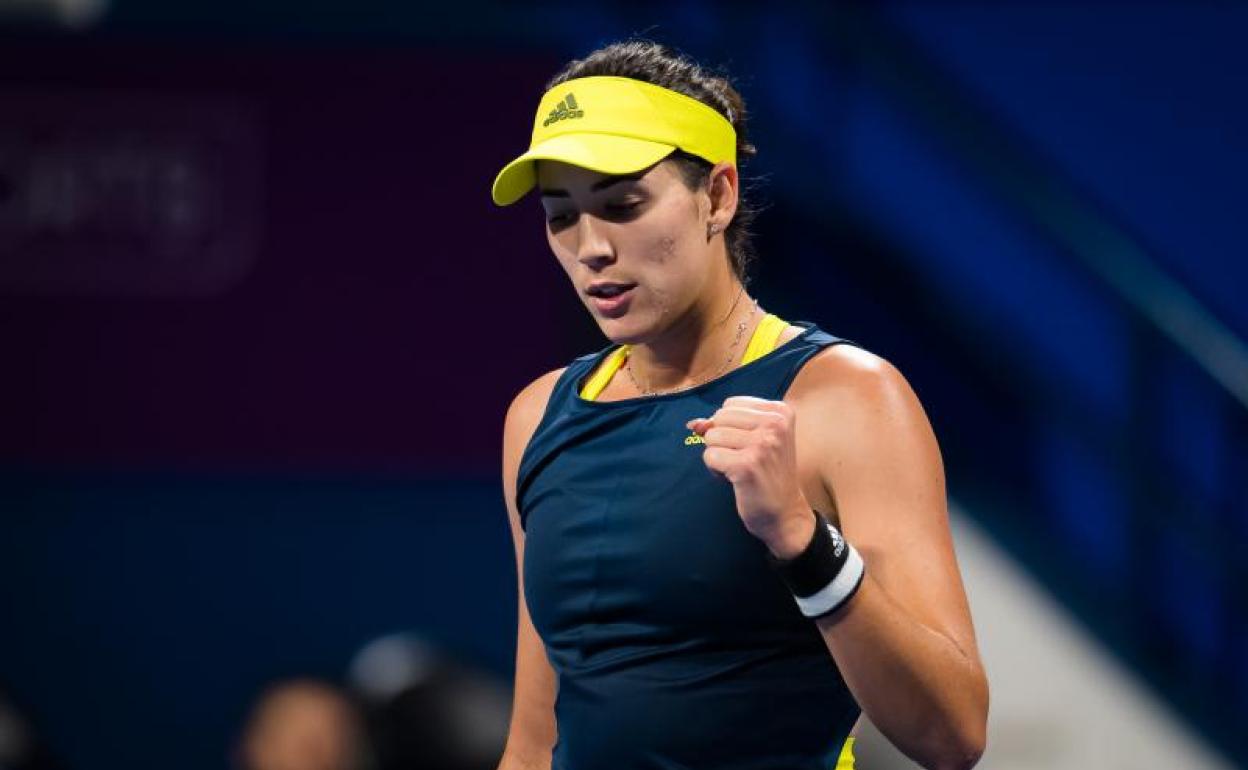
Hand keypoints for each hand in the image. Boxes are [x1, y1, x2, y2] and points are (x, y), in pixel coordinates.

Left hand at [687, 395, 815, 557]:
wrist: (785, 513)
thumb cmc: (767, 474)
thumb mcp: (754, 440)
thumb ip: (724, 425)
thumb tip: (694, 423)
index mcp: (780, 412)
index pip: (730, 404)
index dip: (729, 427)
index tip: (749, 445)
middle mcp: (775, 424)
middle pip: (720, 417)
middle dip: (722, 440)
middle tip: (743, 459)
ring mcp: (762, 444)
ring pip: (712, 436)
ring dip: (718, 455)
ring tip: (739, 469)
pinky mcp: (747, 465)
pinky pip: (709, 456)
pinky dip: (715, 470)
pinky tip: (735, 479)